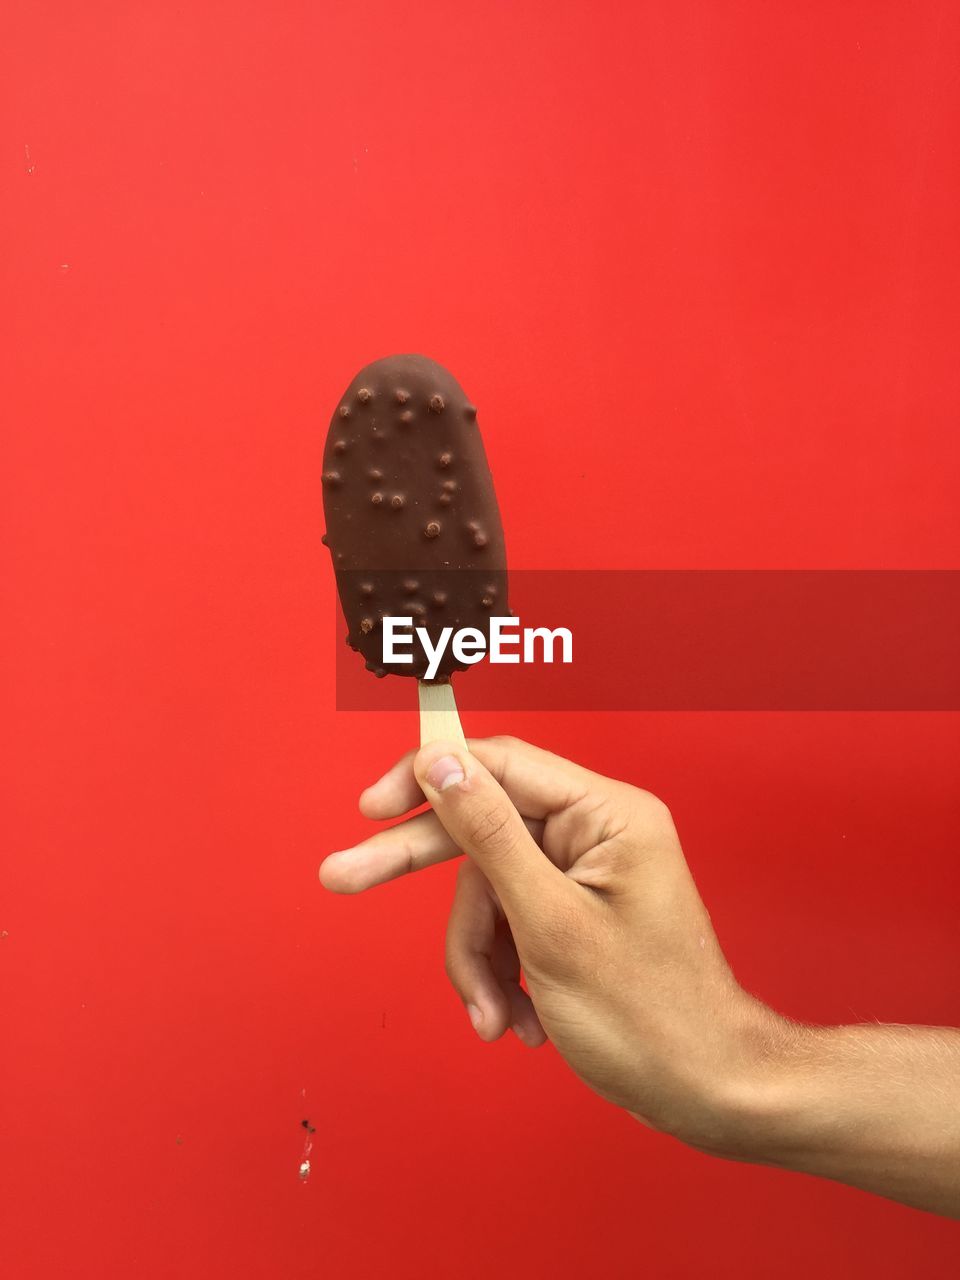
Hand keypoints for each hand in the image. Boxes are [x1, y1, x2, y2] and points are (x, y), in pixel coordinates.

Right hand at [320, 736, 774, 1148]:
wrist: (704, 1090)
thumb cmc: (649, 1015)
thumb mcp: (550, 924)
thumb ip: (490, 835)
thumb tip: (442, 762)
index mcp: (606, 814)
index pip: (499, 764)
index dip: (427, 778)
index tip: (370, 806)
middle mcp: (597, 832)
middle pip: (482, 828)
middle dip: (419, 871)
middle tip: (342, 877)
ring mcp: (586, 874)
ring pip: (487, 890)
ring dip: (477, 955)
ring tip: (491, 1014)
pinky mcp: (575, 912)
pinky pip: (509, 922)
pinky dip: (500, 970)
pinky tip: (516, 1018)